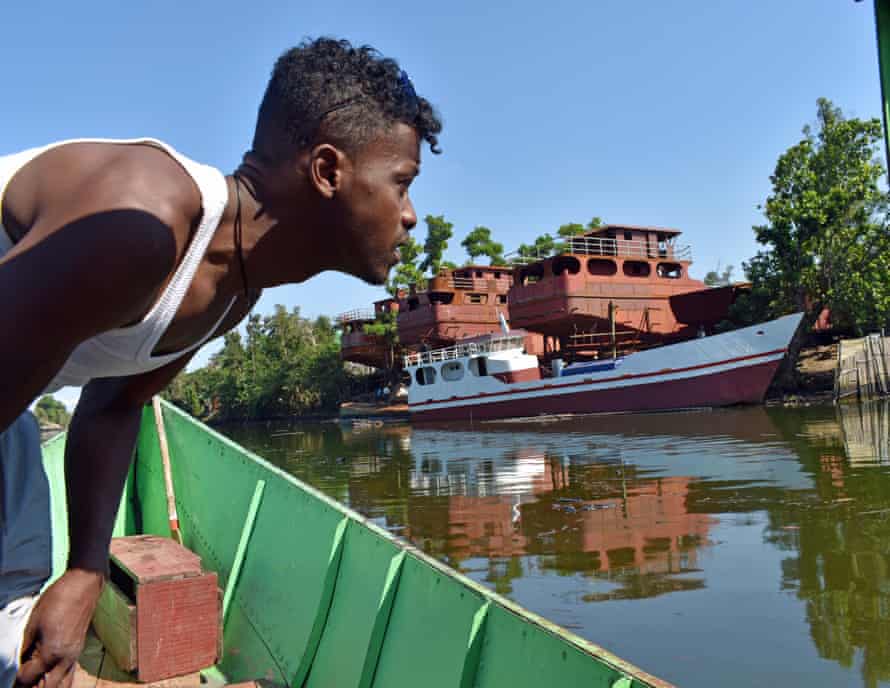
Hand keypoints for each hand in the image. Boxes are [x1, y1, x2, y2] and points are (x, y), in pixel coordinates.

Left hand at [15, 569, 103, 687]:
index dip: (16, 681)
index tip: (9, 680)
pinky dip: (59, 682)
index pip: (28, 678)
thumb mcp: (34, 622)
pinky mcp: (79, 650)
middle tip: (22, 684)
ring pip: (63, 685)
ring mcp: (75, 655)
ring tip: (36, 684)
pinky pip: (69, 675)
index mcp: (51, 652)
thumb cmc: (58, 599)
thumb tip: (20, 662)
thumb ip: (26, 646)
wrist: (84, 585)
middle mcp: (65, 659)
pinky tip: (51, 679)